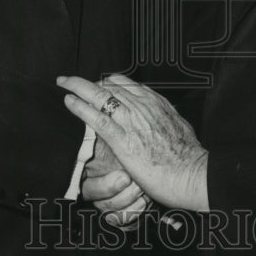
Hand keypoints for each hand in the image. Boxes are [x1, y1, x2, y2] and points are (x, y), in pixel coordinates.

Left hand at [59, 73, 208, 211]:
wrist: (192, 174)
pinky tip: (68, 101)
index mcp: (155, 102)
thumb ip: (166, 117)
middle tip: (72, 82)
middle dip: (88, 82)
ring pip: (99, 95)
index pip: (125, 83)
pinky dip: (80, 107)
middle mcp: (142, 106)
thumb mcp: (180, 126)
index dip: (108, 81)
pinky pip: (96, 118)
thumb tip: (163, 114)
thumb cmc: (189, 157)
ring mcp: (131, 122)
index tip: (98, 83)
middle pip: (109, 85)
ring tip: (63, 82)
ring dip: (77, 86)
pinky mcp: (122, 140)